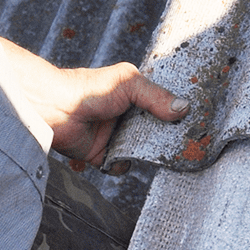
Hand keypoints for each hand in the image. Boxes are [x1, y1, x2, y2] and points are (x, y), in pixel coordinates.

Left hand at [0, 38, 189, 165]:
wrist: (55, 108)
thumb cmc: (88, 88)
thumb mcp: (129, 84)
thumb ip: (157, 96)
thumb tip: (184, 109)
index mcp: (135, 96)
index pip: (163, 105)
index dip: (177, 113)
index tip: (194, 120)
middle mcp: (127, 116)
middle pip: (157, 130)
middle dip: (167, 137)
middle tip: (183, 142)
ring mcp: (115, 135)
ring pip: (142, 150)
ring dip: (147, 152)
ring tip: (154, 150)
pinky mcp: (103, 154)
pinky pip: (121, 165)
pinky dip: (123, 164)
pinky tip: (123, 156)